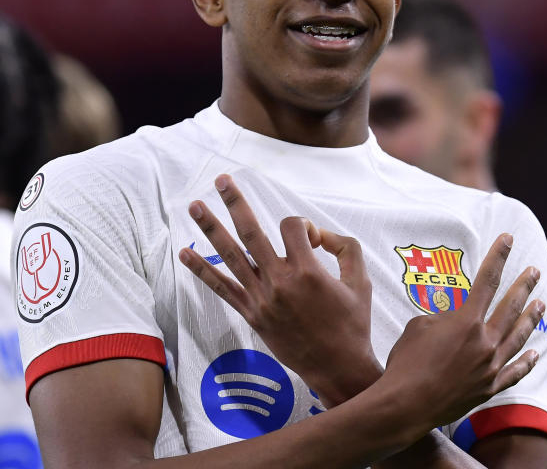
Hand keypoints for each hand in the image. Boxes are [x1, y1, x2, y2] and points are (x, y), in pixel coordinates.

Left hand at [179, 174, 380, 405]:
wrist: (337, 367)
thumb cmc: (353, 324)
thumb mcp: (362, 282)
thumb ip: (346, 248)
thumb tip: (321, 234)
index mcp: (309, 271)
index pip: (293, 227)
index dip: (304, 225)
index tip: (314, 240)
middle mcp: (280, 282)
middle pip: (251, 231)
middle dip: (235, 202)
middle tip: (221, 179)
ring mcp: (262, 298)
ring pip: (231, 256)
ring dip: (211, 228)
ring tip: (194, 206)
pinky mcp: (252, 314)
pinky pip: (221, 289)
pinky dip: (202, 271)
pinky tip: (184, 254)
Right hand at [381, 233, 543, 431]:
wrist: (406, 406)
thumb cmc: (406, 363)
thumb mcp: (418, 327)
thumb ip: (442, 318)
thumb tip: (455, 320)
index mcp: (466, 322)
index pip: (486, 280)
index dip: (498, 256)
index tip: (508, 239)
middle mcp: (485, 342)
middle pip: (510, 306)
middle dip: (523, 285)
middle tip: (535, 270)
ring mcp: (491, 367)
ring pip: (518, 337)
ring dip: (531, 318)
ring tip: (541, 303)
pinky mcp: (489, 388)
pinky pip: (515, 372)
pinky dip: (527, 361)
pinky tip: (536, 353)